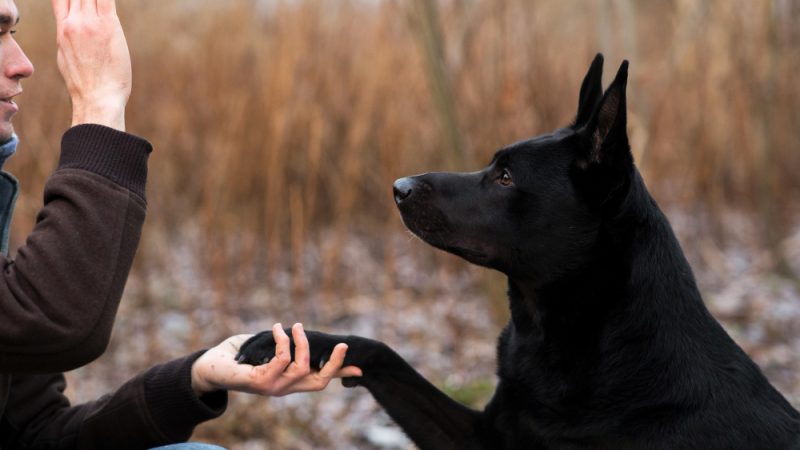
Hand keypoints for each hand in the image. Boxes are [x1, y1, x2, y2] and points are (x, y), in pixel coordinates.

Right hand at [51, 0, 131, 130]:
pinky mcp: (108, 25)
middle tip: (97, 6)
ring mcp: (89, 22)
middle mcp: (73, 22)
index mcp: (62, 29)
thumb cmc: (86, 84)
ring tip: (104, 9)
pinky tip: (109, 3)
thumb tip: (71, 31)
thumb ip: (68, 37)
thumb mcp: (66, 56)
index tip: (79, 2)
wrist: (96, 98)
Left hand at [191, 323, 362, 396]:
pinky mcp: (260, 382)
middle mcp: (283, 388)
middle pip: (320, 382)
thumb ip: (282, 344)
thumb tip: (295, 330)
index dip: (339, 374)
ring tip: (292, 325)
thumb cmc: (234, 356)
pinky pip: (282, 358)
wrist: (207, 368)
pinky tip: (277, 328)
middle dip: (334, 364)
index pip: (319, 381)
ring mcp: (273, 388)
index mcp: (287, 381)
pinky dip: (282, 339)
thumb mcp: (264, 348)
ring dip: (301, 341)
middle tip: (341, 344)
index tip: (359, 369)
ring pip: (303, 366)